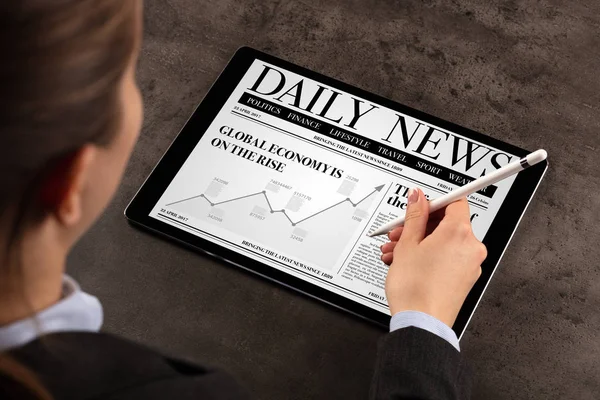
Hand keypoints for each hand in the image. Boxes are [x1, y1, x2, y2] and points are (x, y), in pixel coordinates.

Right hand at [380, 188, 486, 326]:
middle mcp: (471, 247)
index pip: (455, 202)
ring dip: (420, 242)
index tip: (420, 206)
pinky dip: (429, 256)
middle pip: (447, 223)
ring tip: (397, 251)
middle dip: (420, 226)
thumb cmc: (416, 289)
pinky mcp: (465, 279)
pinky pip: (447, 257)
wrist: (421, 322)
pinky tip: (408, 262)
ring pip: (444, 242)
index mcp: (459, 232)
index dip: (434, 202)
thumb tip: (418, 198)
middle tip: (401, 231)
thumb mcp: (407, 244)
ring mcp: (470, 265)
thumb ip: (414, 216)